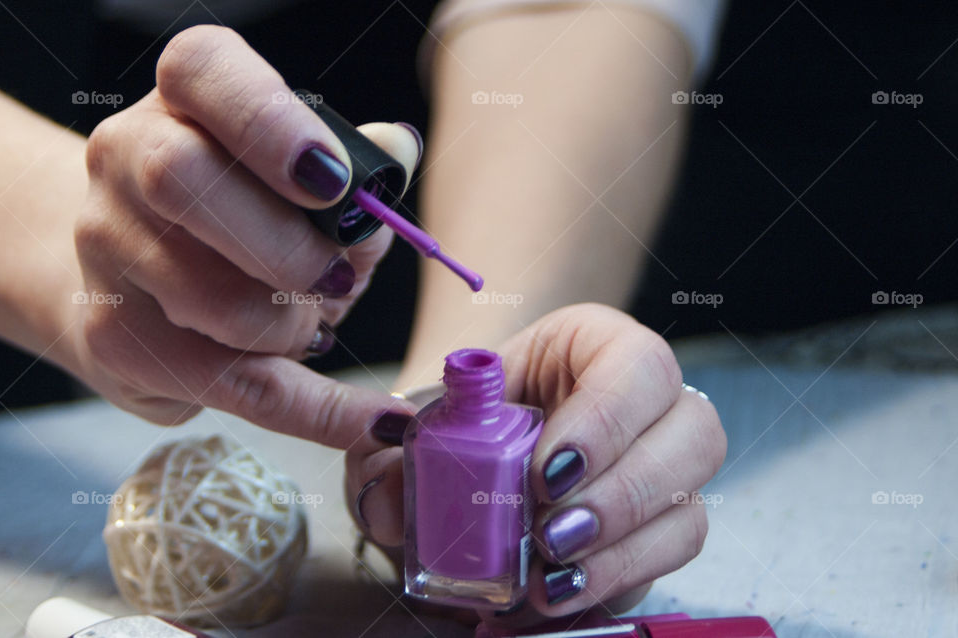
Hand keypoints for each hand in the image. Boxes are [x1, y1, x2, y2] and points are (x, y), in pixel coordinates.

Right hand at [70, 25, 419, 444]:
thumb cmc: (234, 211)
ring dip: (287, 324)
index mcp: (184, 100)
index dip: (269, 123)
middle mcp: (126, 159)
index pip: (203, 72)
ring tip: (311, 322)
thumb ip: (350, 163)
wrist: (125, 271)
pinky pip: (227, 383)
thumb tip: (397, 151)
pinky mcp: (113, 333)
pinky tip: (376, 419)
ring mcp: (106, 246)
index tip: (331, 181)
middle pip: (182, 181)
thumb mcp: (290, 174)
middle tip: (336, 277)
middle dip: (282, 245)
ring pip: (204, 296)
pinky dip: (317, 408)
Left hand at [346, 303, 724, 624]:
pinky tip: (547, 605)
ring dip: (624, 555)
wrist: (475, 447)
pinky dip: (607, 591)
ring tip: (549, 583)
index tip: (546, 473)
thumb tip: (385, 499)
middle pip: (693, 435)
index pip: (638, 366)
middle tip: (552, 535)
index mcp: (599, 346)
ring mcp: (662, 472)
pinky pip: (661, 566)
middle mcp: (650, 404)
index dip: (606, 420)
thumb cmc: (462, 414)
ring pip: (689, 509)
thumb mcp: (424, 419)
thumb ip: (397, 450)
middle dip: (624, 496)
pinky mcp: (654, 534)